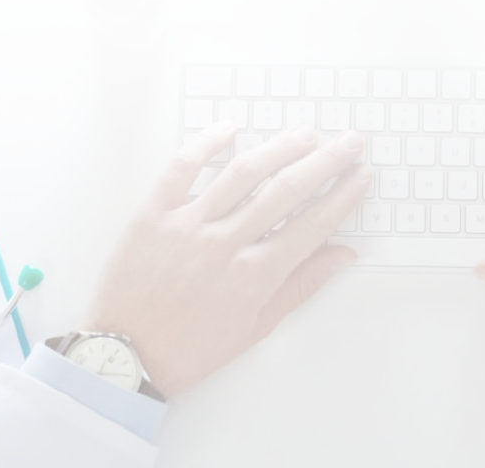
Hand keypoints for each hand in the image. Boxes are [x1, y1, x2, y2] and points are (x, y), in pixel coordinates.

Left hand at [82, 122, 369, 395]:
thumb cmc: (190, 348)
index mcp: (254, 276)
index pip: (312, 224)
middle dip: (324, 162)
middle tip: (348, 143)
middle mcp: (225, 244)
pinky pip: (183, 167)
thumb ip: (300, 286)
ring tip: (304, 134)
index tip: (361, 176)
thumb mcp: (255, 328)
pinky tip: (230, 128)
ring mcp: (188, 224)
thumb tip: (343, 255)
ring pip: (243, 172)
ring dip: (279, 148)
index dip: (343, 197)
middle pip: (286, 190)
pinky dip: (207, 143)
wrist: (123, 356)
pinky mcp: (154, 213)